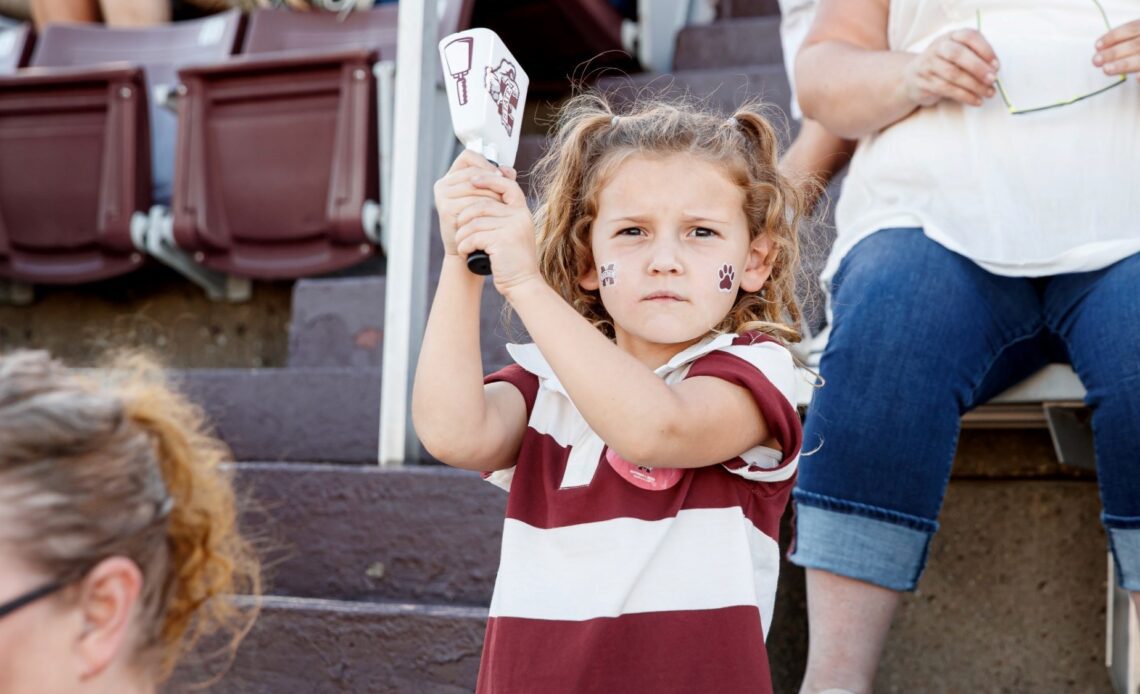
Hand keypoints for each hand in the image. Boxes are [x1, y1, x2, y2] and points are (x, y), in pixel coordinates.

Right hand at [433, 150, 509, 256]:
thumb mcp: (490, 198)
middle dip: (492, 183)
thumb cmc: (482, 222)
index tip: (499, 174)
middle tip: (504, 196)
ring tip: (501, 208)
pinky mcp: (446, 209)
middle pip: (474, 172)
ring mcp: (443, 197)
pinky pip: (472, 201)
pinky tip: (492, 216)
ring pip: (474, 187)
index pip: (468, 157)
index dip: (485, 162)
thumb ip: (499, 181)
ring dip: (491, 196)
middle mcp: (443, 185)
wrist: (471, 251)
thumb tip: (508, 170)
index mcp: (451, 177)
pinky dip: (486, 208)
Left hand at [454, 172, 539, 296]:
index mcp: (523, 212)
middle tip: (459, 229)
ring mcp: (512, 228)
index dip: (488, 179)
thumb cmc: (512, 261)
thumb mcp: (512, 233)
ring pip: (475, 221)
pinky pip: (474, 236)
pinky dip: (464, 244)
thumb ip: (502, 216)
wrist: (523, 284)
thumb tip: (479, 199)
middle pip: (483, 204)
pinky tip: (465, 252)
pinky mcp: (503, 241)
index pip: (508, 186)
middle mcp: (520, 217)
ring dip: (462, 234)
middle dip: (465, 217)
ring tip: (461, 243)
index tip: (472, 180)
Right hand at [902, 29, 998, 107]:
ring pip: (953, 74)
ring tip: (988, 93)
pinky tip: (976, 100)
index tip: (996, 65)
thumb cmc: (943, 64)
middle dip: (978, 68)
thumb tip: (994, 70)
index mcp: (950, 36)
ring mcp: (928, 64)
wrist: (913, 77)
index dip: (985, 49)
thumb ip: (974, 56)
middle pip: (957, 54)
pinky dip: (965, 96)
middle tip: (993, 79)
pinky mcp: (924, 82)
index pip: (969, 36)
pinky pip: (947, 89)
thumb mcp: (957, 54)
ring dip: (974, 85)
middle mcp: (937, 47)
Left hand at [1095, 20, 1139, 78]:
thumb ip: (1123, 41)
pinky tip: (1137, 79)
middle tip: (1096, 60)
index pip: (1130, 29)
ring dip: (1124, 64)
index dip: (1113, 37)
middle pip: (1134, 44)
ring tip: (1107, 69)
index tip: (1097, 46)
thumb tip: (1100, 50)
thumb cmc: (1138, 47)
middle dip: (1114, 53)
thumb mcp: (1134, 37)